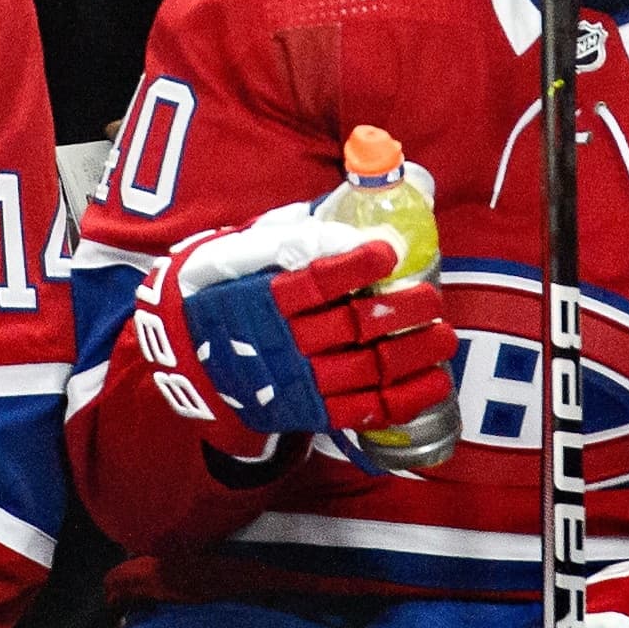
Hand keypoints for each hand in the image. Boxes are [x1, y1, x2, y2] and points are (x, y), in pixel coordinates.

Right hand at [167, 202, 456, 437]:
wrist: (185, 357)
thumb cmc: (220, 292)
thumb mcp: (231, 254)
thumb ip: (283, 237)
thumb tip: (345, 217)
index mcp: (259, 296)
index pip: (313, 281)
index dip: (353, 267)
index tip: (387, 252)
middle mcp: (279, 340)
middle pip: (349, 326)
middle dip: (398, 312)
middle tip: (431, 298)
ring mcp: (295, 379)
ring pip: (364, 370)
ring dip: (410, 355)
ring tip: (443, 337)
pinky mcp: (308, 410)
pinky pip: (362, 411)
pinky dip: (403, 399)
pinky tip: (434, 382)